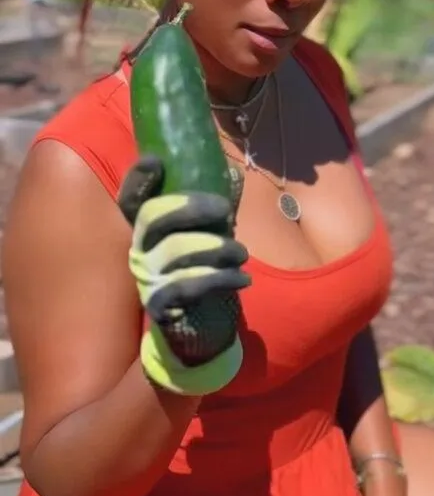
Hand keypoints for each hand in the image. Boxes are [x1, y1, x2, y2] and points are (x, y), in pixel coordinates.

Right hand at [118, 155, 250, 366]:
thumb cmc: (200, 277)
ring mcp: (147, 279)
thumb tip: (233, 174)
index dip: (137, 181)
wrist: (196, 334)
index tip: (155, 161)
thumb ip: (214, 211)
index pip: (131, 201)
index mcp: (147, 232)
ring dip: (217, 247)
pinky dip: (221, 278)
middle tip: (225, 208)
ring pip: (177, 250)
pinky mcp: (161, 305)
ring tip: (241, 253)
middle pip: (152, 217)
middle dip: (190, 206)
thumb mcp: (207, 240)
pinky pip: (189, 285)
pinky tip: (242, 279)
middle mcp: (140, 252)